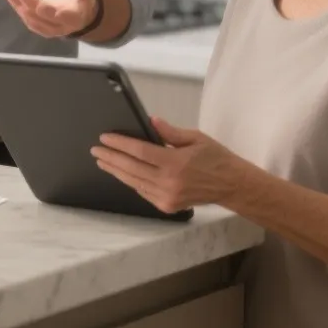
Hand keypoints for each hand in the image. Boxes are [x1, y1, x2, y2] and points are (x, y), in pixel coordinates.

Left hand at [0, 0, 99, 37]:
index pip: (70, 18)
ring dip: (16, 1)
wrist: (73, 8)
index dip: (61, 16)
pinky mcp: (33, 21)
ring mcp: (45, 26)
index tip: (51, 9)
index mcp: (76, 16)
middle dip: (31, 4)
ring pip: (29, 16)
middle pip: (44, 17)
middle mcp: (59, 25)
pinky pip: (21, 11)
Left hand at [91, 117, 240, 214]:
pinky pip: (143, 192)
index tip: (104, 138)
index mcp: (175, 163)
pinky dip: (131, 182)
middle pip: (131, 168)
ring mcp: (167, 197)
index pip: (140, 152)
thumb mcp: (196, 138)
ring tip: (103, 161)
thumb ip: (170, 132)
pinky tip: (122, 174)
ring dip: (116, 171)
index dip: (120, 144)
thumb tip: (150, 121)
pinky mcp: (167, 207)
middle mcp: (168, 182)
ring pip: (134, 182)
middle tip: (96, 150)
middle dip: (111, 158)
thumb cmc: (215, 157)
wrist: (231, 185)